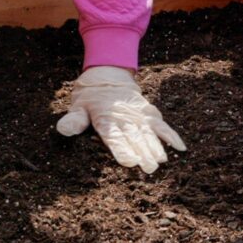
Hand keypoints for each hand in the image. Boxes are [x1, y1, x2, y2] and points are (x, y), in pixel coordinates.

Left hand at [56, 66, 185, 172]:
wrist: (108, 73)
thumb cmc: (90, 97)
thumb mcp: (78, 106)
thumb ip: (74, 120)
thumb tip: (63, 129)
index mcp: (105, 117)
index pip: (113, 135)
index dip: (121, 148)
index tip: (129, 161)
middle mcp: (124, 117)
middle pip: (134, 135)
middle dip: (143, 152)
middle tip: (150, 168)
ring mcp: (138, 114)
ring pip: (149, 131)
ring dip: (156, 145)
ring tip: (162, 161)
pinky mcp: (148, 112)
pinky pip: (161, 124)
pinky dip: (171, 135)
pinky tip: (180, 148)